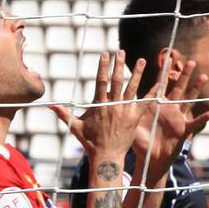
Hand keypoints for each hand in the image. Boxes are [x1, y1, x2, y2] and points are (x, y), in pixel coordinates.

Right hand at [49, 50, 147, 169]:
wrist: (107, 156)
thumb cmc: (90, 142)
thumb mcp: (75, 126)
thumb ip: (64, 113)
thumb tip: (49, 105)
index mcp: (99, 105)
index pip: (101, 81)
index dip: (103, 66)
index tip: (105, 54)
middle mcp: (113, 105)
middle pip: (116, 80)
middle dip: (118, 65)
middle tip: (121, 51)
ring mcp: (125, 110)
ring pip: (132, 87)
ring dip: (136, 73)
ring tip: (141, 60)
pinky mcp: (134, 117)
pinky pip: (145, 102)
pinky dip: (152, 92)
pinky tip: (159, 83)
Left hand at [129, 58, 206, 187]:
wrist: (150, 159)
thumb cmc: (140, 142)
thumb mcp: (132, 124)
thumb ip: (124, 112)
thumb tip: (108, 101)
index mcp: (157, 106)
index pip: (161, 85)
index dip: (164, 73)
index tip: (167, 59)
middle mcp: (170, 109)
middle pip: (179, 88)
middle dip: (185, 75)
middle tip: (192, 61)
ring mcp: (178, 118)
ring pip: (189, 100)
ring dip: (196, 89)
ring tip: (203, 76)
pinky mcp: (184, 130)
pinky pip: (195, 124)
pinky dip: (203, 119)